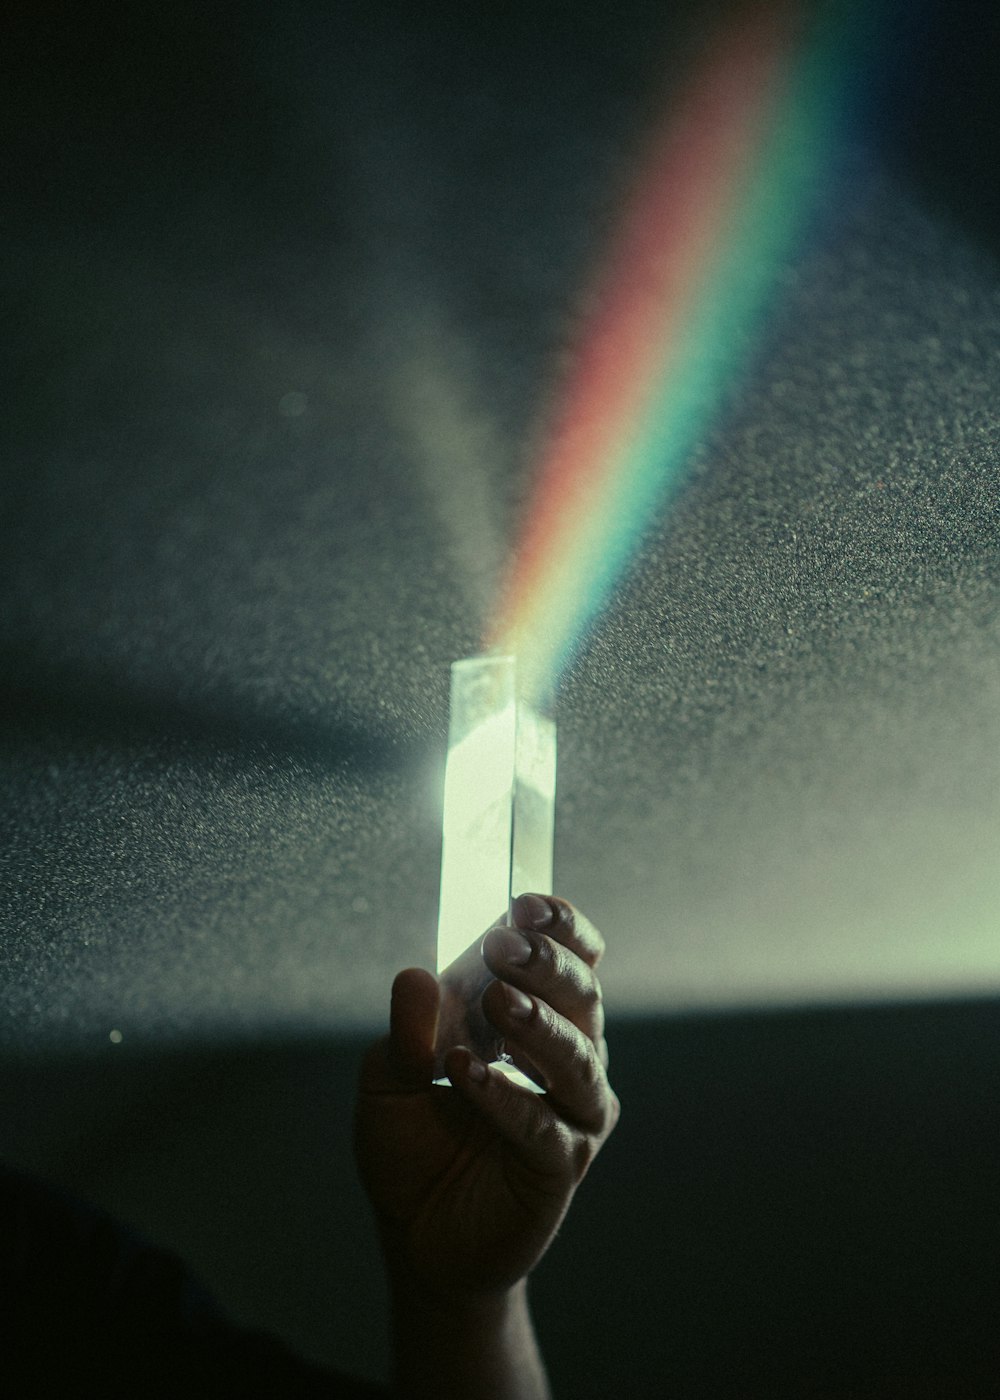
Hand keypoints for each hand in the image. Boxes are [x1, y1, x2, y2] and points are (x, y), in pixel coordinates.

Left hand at [353, 893, 619, 1301]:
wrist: (418, 1237)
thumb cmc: (416, 1144)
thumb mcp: (390, 1079)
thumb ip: (406, 1031)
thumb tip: (415, 976)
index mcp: (542, 1020)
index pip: (574, 960)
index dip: (561, 927)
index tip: (524, 902)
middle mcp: (571, 1059)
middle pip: (583, 997)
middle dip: (547, 964)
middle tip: (504, 945)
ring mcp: (574, 1114)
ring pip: (576, 1057)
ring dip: (538, 1023)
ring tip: (498, 1000)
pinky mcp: (562, 1165)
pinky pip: (543, 1125)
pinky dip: (506, 1096)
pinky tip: (467, 1072)